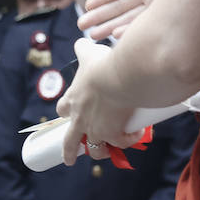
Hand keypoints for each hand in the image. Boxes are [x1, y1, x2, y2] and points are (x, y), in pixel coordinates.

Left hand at [57, 37, 140, 165]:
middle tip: (70, 159)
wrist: (116, 78)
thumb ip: (83, 48)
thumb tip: (82, 40)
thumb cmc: (101, 64)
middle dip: (70, 150)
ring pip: (95, 149)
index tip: (66, 115)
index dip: (65, 112)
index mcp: (73, 99)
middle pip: (70, 140)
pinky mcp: (112, 134)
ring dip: (101, 151)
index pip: (62, 110)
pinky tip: (137, 133)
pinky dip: (129, 140)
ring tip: (108, 152)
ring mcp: (95, 129)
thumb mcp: (88, 53)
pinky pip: (121, 143)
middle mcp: (80, 118)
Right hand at [77, 0, 159, 40]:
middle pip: (121, 7)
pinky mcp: (172, 23)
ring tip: (93, 36)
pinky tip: (117, 40)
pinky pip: (147, 30)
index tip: (87, 5)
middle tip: (82, 25)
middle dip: (101, 16)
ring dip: (111, 28)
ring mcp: (162, 10)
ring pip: (131, 21)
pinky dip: (131, 34)